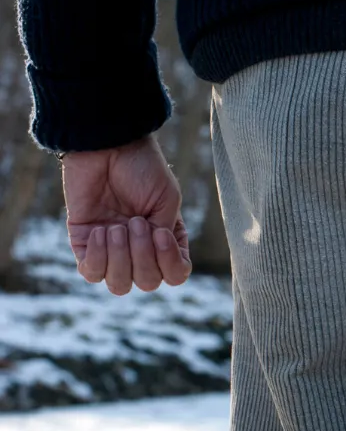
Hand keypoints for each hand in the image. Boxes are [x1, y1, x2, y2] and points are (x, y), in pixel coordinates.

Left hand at [63, 135, 188, 294]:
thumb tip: (153, 260)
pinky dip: (98, 256)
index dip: (170, 263)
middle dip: (141, 255)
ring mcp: (112, 248)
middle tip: (135, 221)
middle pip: (147, 283)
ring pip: (119, 284)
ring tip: (115, 227)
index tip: (159, 231)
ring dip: (120, 258)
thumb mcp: (167, 200)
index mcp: (166, 240)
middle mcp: (140, 249)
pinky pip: (90, 272)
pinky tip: (100, 230)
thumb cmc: (141, 168)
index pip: (175, 275)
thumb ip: (165, 234)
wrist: (105, 146)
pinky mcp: (84, 242)